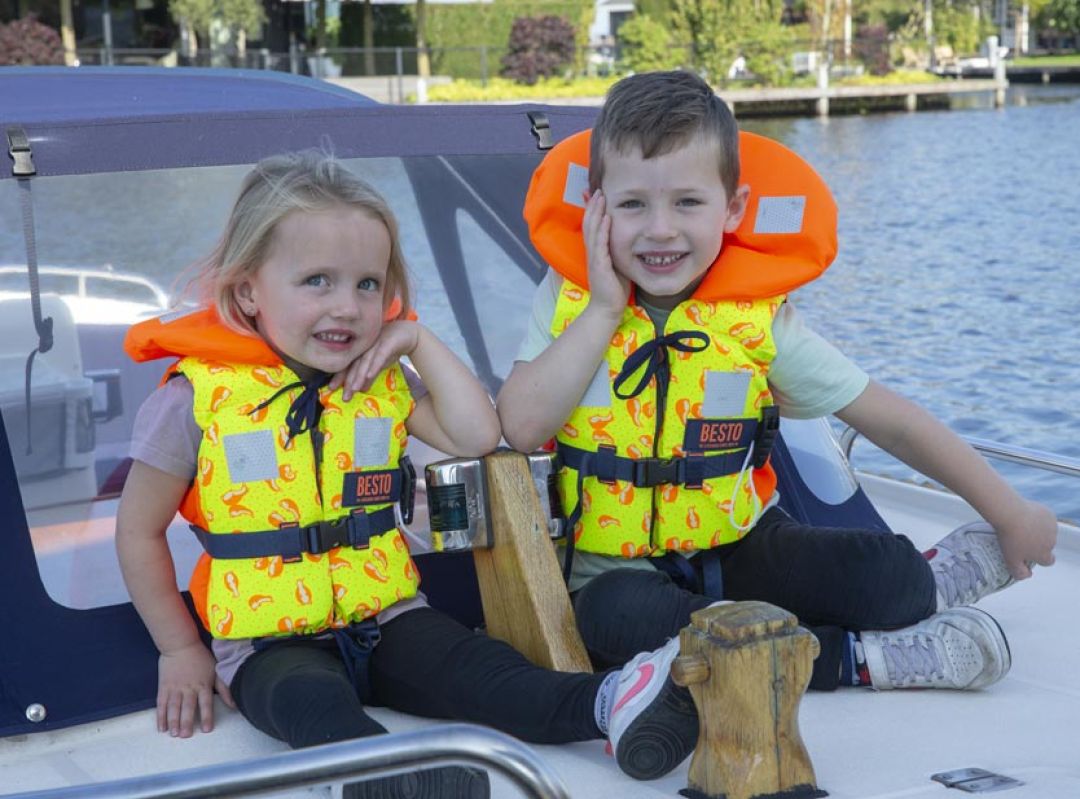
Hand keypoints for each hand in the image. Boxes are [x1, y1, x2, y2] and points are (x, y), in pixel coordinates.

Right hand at [157, 642, 233, 736]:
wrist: (180, 645)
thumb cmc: (201, 658)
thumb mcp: (216, 671)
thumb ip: (224, 688)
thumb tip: (235, 704)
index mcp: (203, 684)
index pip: (206, 703)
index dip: (206, 716)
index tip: (207, 729)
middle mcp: (189, 688)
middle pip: (187, 707)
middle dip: (186, 722)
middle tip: (185, 735)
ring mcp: (175, 688)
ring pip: (173, 707)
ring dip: (173, 721)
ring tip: (174, 734)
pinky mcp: (164, 687)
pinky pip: (161, 704)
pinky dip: (161, 716)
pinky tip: (162, 727)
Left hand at [330, 320, 419, 400]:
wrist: (408, 333)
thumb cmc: (390, 348)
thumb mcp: (379, 364)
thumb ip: (370, 375)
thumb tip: (361, 389)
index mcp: (361, 351)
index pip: (348, 365)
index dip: (340, 377)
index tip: (332, 388)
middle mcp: (365, 347)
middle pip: (355, 365)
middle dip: (349, 381)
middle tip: (345, 396)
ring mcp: (375, 344)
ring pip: (365, 361)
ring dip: (359, 375)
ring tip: (354, 388)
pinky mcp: (387, 343)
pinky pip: (380, 355)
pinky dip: (374, 365)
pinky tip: (370, 375)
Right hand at [582, 190, 628, 318]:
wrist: (607, 309)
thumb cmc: (614, 289)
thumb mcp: (618, 265)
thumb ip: (620, 252)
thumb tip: (632, 241)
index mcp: (596, 251)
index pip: (593, 226)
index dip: (593, 210)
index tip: (597, 194)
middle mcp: (592, 252)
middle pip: (589, 223)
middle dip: (593, 205)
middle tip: (597, 188)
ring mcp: (594, 257)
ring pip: (592, 229)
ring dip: (596, 211)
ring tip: (600, 195)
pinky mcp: (599, 265)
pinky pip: (600, 243)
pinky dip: (603, 229)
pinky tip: (607, 217)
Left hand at [995, 499, 1056, 579]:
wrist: (1010, 513)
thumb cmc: (1009, 538)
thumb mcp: (1010, 560)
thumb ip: (1020, 573)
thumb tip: (1027, 575)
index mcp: (1044, 554)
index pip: (1048, 561)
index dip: (1038, 558)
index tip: (1028, 553)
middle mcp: (1052, 542)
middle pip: (1046, 546)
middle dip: (1037, 543)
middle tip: (1020, 538)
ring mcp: (1052, 527)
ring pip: (1046, 532)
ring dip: (1038, 530)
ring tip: (1021, 526)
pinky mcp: (1049, 514)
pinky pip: (1045, 518)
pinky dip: (1038, 518)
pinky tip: (1025, 516)